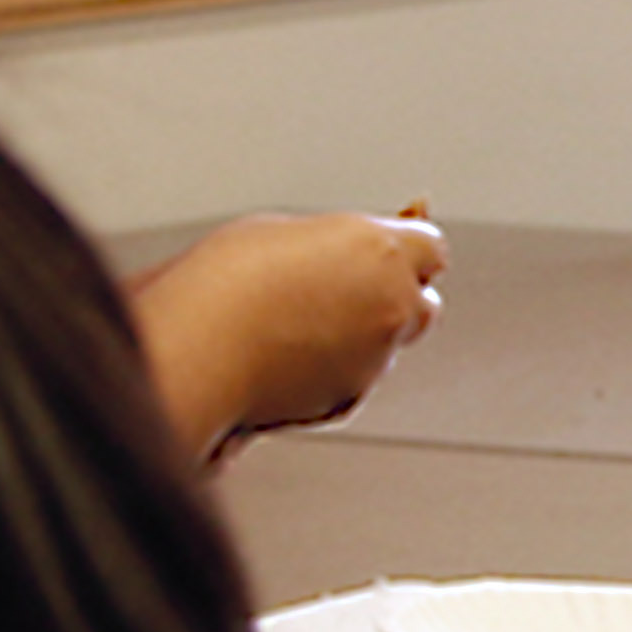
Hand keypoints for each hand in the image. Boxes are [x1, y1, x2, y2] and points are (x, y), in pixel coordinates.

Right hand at [132, 211, 450, 454]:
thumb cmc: (226, 281)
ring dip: (359, 337)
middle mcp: (391, 305)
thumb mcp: (283, 234)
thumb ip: (332, 247)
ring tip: (297, 326)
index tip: (389, 254)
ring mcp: (376, 357)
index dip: (407, 252)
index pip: (431, 248)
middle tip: (353, 292)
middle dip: (396, 298)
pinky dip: (332, 371)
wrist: (200, 347)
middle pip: (422, 304)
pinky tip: (284, 359)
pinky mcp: (351, 396)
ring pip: (386, 346)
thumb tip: (342, 255)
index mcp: (379, 251)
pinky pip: (353, 380)